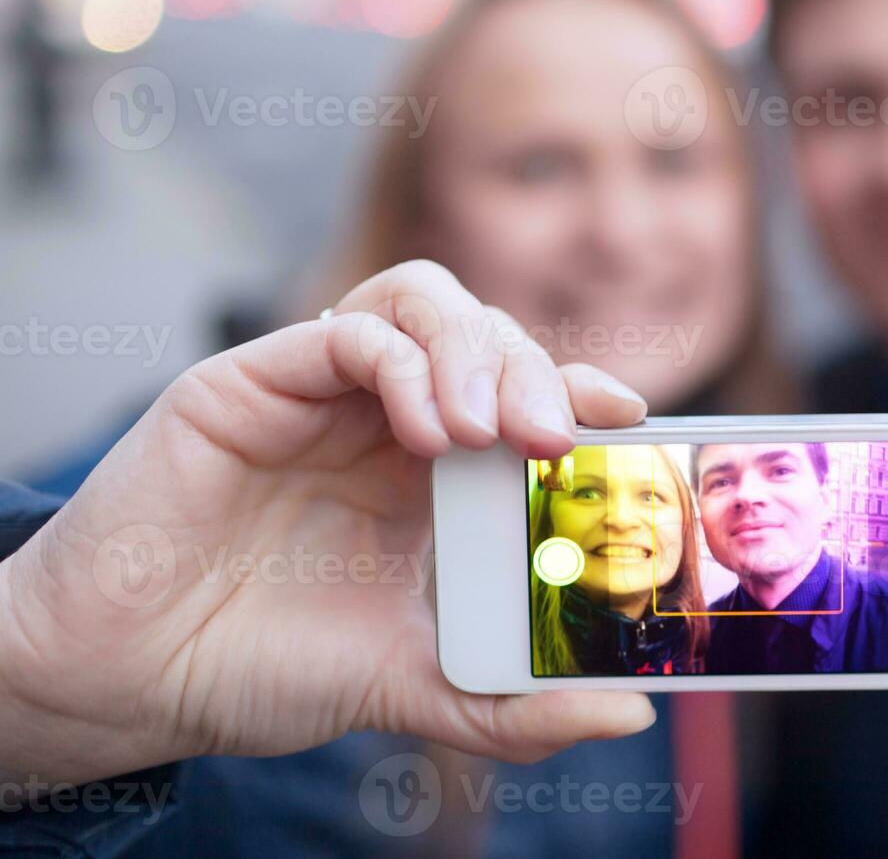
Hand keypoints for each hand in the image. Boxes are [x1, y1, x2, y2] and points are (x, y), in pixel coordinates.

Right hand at [0, 260, 654, 787]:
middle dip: (538, 371)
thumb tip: (630, 711)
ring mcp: (323, 391)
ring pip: (424, 304)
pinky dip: (403, 363)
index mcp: (431, 472)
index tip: (630, 423)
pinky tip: (427, 430)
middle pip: (488, 337)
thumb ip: (516, 704)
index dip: (581, 392)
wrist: (130, 679)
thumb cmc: (262, 666)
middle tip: (558, 437)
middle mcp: (385, 417)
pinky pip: (348, 331)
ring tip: (492, 431)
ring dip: (476, 351)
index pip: (524, 395)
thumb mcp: (415, 685)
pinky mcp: (254, 378)